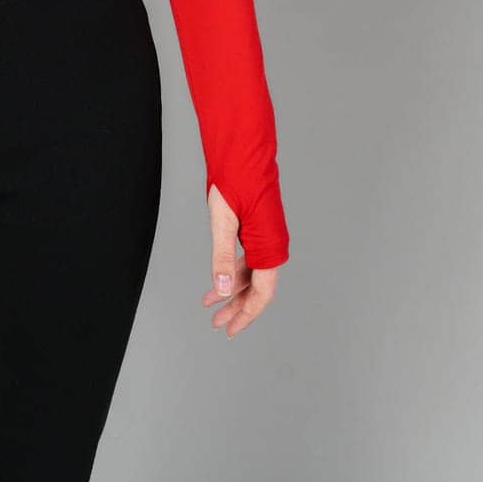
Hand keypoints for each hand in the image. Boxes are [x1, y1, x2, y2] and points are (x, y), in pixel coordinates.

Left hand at [203, 183, 278, 337]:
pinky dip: (232, 273)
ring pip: (250, 276)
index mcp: (268, 246)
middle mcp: (271, 245)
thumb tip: (221, 289)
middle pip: (256, 289)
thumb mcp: (223, 221)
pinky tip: (217, 282)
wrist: (244, 153)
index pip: (261, 293)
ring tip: (211, 307)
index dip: (246, 314)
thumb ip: (221, 256)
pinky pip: (248, 261)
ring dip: (232, 292)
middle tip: (218, 325)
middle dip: (236, 308)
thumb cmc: (235, 180)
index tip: (230, 329)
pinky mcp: (258, 231)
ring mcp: (265, 238)